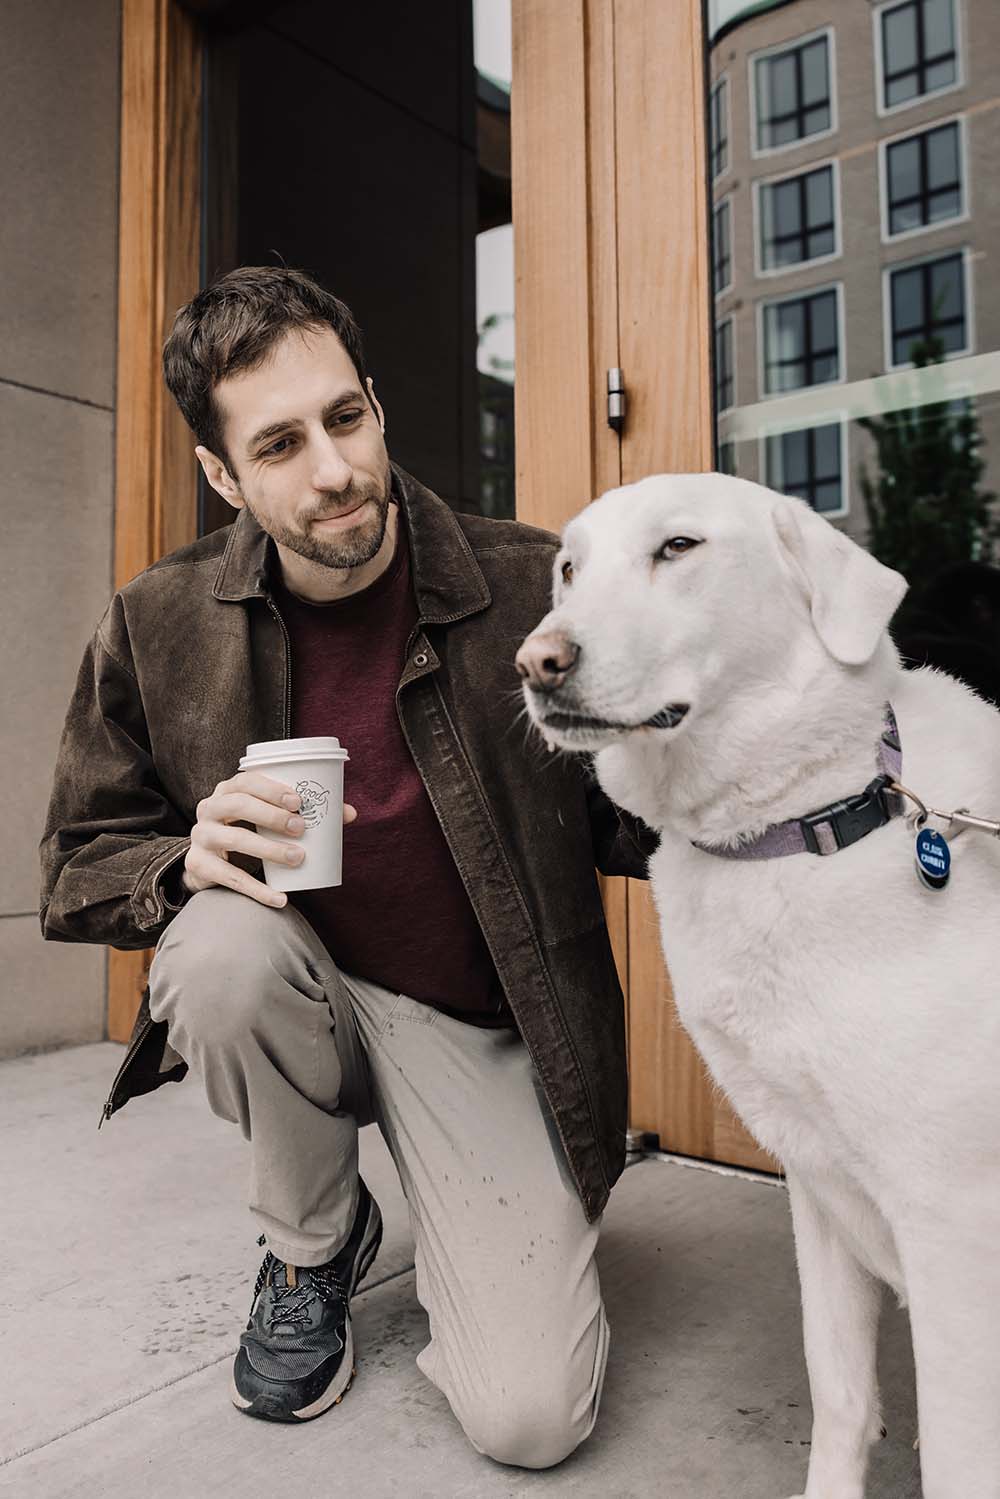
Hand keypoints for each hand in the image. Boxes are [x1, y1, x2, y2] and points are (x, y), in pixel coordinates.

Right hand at [183, 771, 356, 907]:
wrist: (208, 865)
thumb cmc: (247, 831)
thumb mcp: (266, 819)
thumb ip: (304, 814)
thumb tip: (350, 814)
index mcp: (226, 791)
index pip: (245, 780)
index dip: (271, 788)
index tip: (298, 801)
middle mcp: (209, 809)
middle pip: (237, 805)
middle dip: (271, 815)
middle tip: (301, 828)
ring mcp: (201, 837)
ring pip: (235, 839)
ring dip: (269, 849)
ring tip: (298, 858)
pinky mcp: (199, 866)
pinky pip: (230, 878)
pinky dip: (258, 890)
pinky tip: (280, 897)